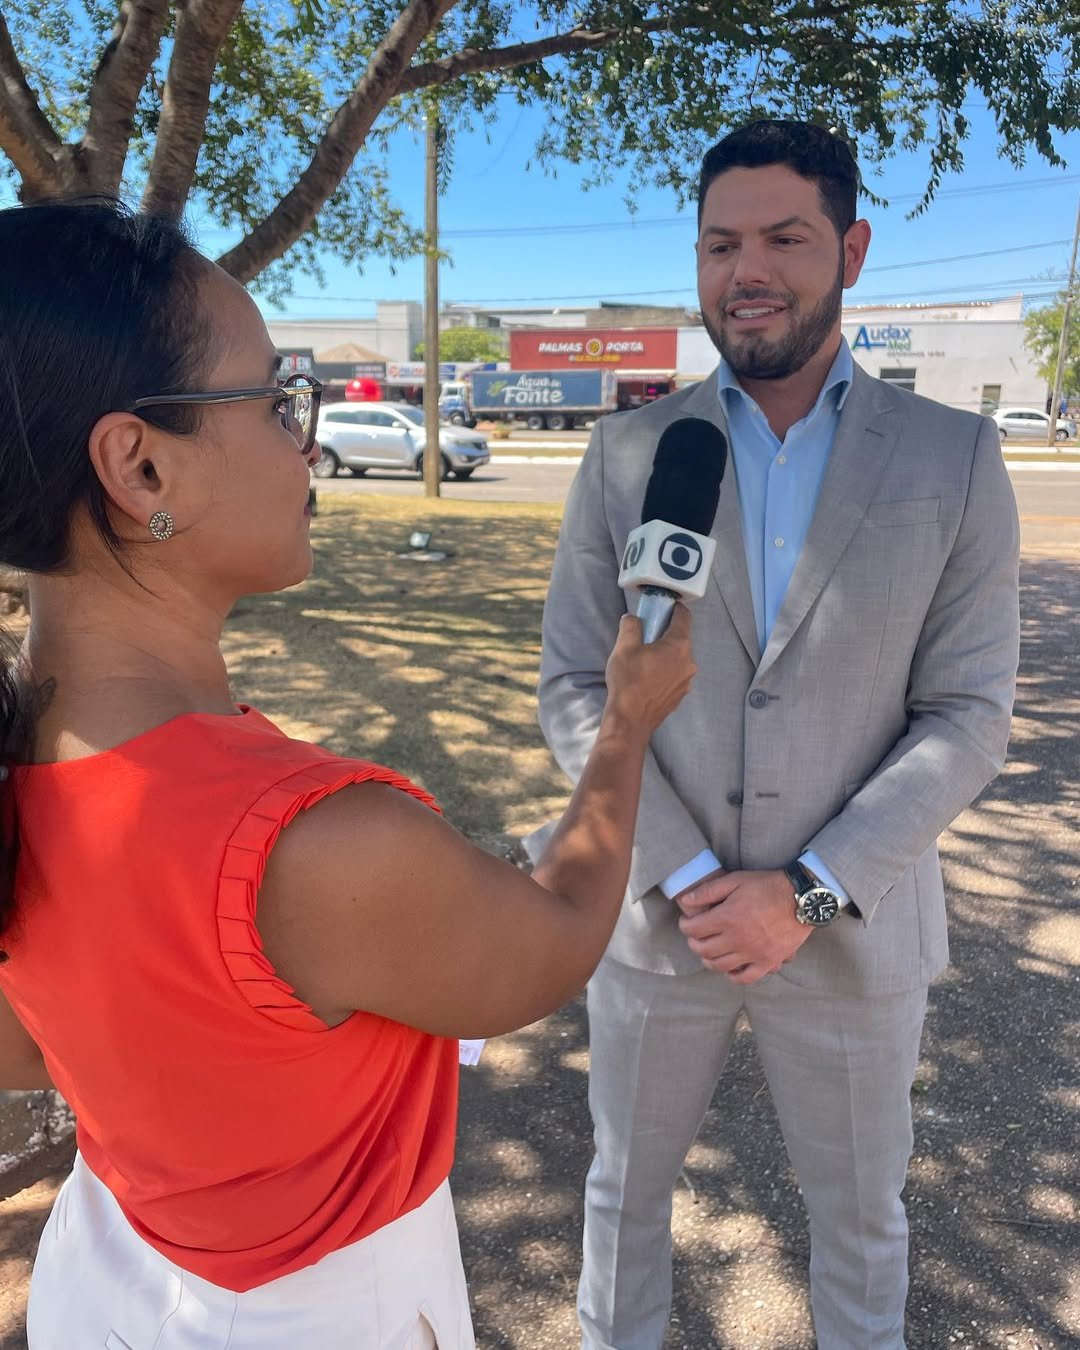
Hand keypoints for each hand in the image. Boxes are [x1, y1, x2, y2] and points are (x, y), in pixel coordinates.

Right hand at [604, 605, 695, 733]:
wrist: (630, 720)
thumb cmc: (629, 682)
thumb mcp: (624, 647)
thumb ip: (631, 626)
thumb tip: (633, 619)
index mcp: (679, 646)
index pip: (684, 617)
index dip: (675, 608)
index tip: (665, 606)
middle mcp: (689, 662)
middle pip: (680, 639)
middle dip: (664, 634)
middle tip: (644, 637)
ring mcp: (686, 680)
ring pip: (677, 658)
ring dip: (664, 655)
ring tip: (643, 661)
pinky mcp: (680, 694)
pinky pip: (674, 675)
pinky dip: (664, 671)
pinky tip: (647, 677)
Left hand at [676, 869, 812, 984]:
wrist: (801, 899)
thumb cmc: (768, 886)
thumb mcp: (736, 880)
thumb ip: (708, 891)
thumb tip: (685, 901)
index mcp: (728, 918)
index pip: (693, 930)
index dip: (685, 926)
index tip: (687, 922)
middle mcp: (737, 939)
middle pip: (703, 949)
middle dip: (694, 942)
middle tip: (696, 936)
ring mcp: (753, 953)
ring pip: (720, 966)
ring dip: (708, 959)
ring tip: (709, 951)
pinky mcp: (768, 962)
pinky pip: (745, 978)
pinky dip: (733, 976)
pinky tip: (730, 968)